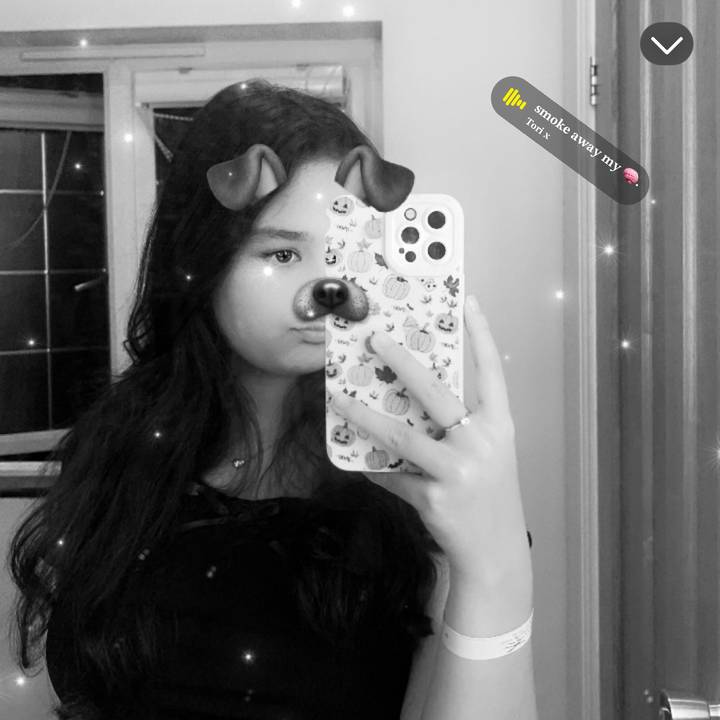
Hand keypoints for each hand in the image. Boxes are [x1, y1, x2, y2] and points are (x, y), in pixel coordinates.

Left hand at [329, 296, 531, 590]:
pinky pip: (393, 475)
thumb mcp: (487, 453)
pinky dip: (373, 468)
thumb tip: (409, 399)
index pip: (492, 371)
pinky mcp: (434, 498)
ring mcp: (458, 471)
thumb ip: (459, 427)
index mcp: (499, 426)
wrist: (496, 553)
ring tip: (339, 399)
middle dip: (402, 362)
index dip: (481, 334)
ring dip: (365, 415)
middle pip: (436, 392)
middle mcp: (481, 442)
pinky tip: (355, 460)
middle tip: (374, 340)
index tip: (468, 301)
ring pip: (401, 435)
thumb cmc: (490, 495)